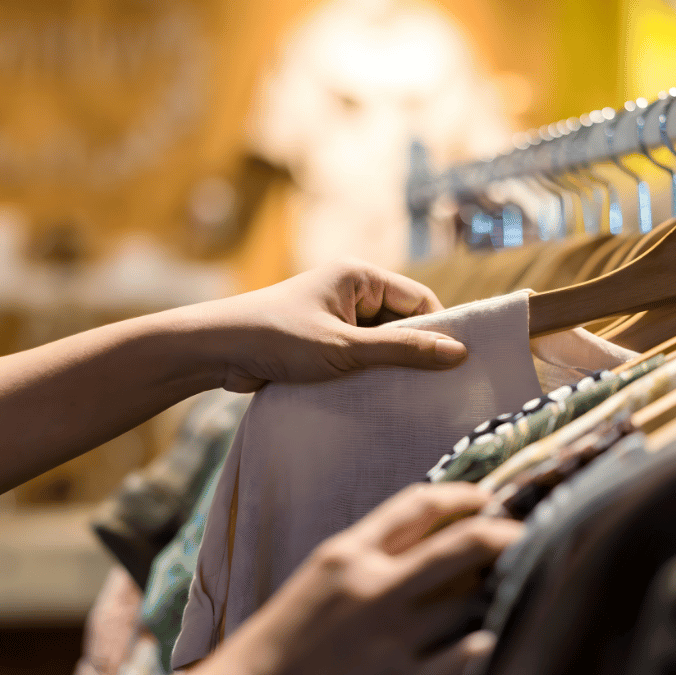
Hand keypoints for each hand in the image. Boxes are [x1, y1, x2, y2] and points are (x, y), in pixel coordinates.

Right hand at [200, 482, 523, 674]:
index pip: (418, 504)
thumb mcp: (316, 585)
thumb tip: (425, 549)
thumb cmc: (276, 648)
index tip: (487, 499)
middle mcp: (374, 586)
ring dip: (501, 589)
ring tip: (515, 587)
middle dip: (505, 533)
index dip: (463, 495)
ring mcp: (391, 638)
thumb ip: (366, 561)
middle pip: (463, 542)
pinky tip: (497, 640)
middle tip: (527, 535)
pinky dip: (489, 643)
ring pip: (474, 597)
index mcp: (346, 554)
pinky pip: (469, 655)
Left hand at [204, 259, 467, 391]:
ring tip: (406, 397)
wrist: (216, 351)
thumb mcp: (345, 348)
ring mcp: (335, 316)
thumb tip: (459, 352)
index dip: (438, 331)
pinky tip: (376, 398)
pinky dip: (367, 374)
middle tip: (435, 388)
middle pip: (402, 322)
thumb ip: (402, 351)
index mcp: (360, 276)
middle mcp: (350, 291)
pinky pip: (359, 355)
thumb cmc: (278, 339)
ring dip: (388, 367)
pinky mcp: (321, 340)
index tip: (455, 366)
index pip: (419, 300)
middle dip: (413, 352)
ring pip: (380, 343)